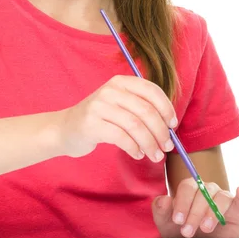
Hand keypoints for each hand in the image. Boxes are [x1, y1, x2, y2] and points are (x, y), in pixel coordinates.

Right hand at [55, 74, 176, 160]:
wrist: (65, 129)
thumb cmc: (99, 120)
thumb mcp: (119, 105)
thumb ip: (141, 108)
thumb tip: (170, 126)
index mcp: (120, 82)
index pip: (151, 90)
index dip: (166, 108)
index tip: (173, 125)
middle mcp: (109, 90)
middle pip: (145, 111)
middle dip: (161, 131)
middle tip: (167, 146)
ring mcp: (98, 106)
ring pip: (135, 126)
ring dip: (150, 144)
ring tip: (155, 155)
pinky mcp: (91, 124)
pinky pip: (121, 138)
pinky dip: (134, 148)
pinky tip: (137, 154)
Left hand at [152, 179, 238, 237]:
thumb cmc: (180, 231)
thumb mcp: (166, 223)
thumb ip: (161, 209)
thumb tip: (164, 199)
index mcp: (190, 188)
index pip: (187, 187)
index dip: (182, 202)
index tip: (178, 220)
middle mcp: (207, 190)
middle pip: (203, 192)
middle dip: (194, 213)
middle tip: (188, 232)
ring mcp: (223, 199)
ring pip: (221, 197)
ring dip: (212, 212)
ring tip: (205, 228)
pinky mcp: (238, 212)